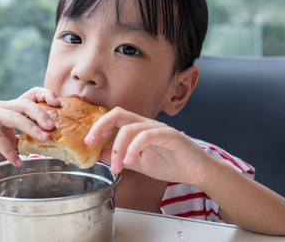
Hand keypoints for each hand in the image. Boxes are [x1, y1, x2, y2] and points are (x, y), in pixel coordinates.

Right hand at [0, 87, 60, 167]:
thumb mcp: (16, 141)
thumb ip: (31, 138)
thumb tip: (57, 144)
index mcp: (14, 107)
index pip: (33, 94)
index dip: (46, 94)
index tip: (59, 104)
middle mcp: (3, 107)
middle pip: (26, 103)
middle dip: (41, 114)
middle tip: (52, 127)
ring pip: (14, 117)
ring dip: (31, 129)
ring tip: (44, 141)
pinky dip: (9, 151)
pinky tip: (18, 162)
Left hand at [85, 107, 216, 185]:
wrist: (197, 171)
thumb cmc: (171, 164)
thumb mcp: (139, 163)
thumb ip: (121, 158)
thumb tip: (100, 155)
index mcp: (138, 128)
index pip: (115, 118)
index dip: (99, 125)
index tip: (88, 141)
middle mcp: (147, 124)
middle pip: (119, 113)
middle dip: (101, 125)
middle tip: (91, 142)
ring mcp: (158, 128)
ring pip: (131, 128)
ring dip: (118, 148)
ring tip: (116, 167)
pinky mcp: (170, 136)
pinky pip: (148, 136)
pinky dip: (134, 148)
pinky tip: (129, 162)